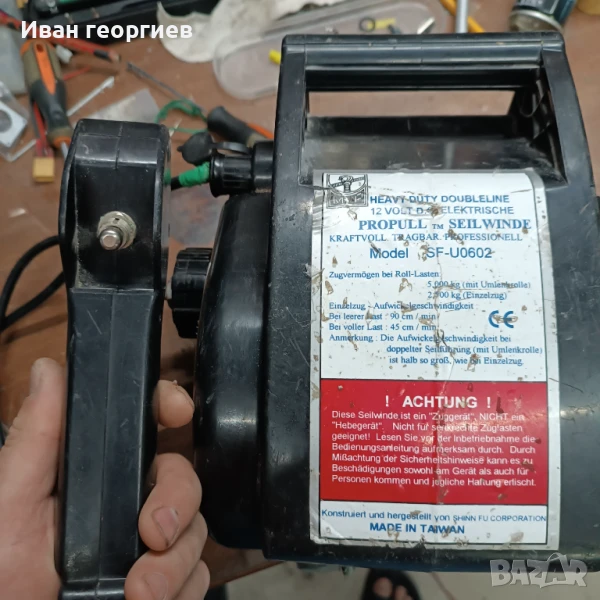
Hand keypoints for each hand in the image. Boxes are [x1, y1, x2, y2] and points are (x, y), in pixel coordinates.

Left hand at [0, 358, 208, 599]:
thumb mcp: (9, 502)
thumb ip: (35, 438)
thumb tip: (48, 370)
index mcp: (94, 472)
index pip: (144, 423)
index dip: (169, 404)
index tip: (178, 411)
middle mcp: (126, 501)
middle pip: (183, 477)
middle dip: (178, 503)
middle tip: (155, 535)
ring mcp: (148, 543)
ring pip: (196, 529)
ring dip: (177, 563)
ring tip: (140, 593)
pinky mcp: (164, 582)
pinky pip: (197, 575)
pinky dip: (183, 590)